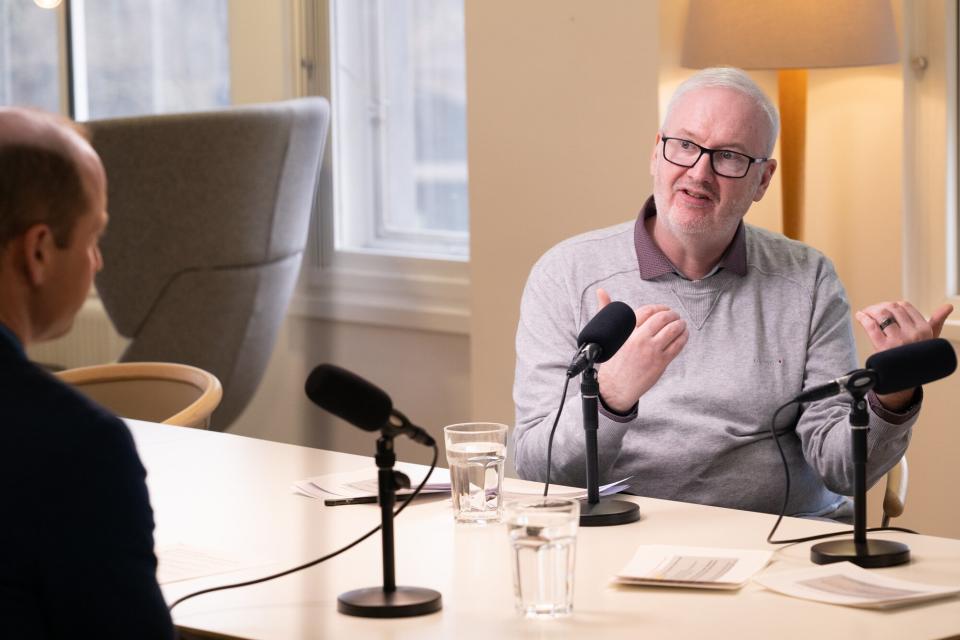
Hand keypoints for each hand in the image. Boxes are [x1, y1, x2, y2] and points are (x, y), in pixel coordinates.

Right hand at [595, 288, 687, 412]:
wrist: (615, 388)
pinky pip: (677, 345)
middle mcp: (640, 338)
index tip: (664, 309)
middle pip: (663, 318)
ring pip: (672, 330)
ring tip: (682, 324)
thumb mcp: (607, 335)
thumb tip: (601, 291)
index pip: (648, 310)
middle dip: (672, 315)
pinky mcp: (660, 362)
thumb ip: (606, 311)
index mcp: (627, 330)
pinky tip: (683, 335)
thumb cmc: (611, 361)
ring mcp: (652, 350)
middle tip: (675, 316)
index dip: (659, 308)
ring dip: (680, 324)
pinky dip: (683, 338)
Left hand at [855, 301, 953, 410]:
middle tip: (873, 310)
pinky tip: (860, 316)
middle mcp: (912, 334)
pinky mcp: (883, 347)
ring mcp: (898, 340)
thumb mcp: (930, 340)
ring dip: (871, 311)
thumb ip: (937, 322)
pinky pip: (871, 327)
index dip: (892, 304)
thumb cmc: (917, 357)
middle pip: (892, 308)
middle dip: (880, 306)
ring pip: (881, 315)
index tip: (886, 307)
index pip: (905, 306)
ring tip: (866, 313)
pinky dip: (863, 318)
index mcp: (924, 330)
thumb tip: (948, 306)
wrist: (906, 380)